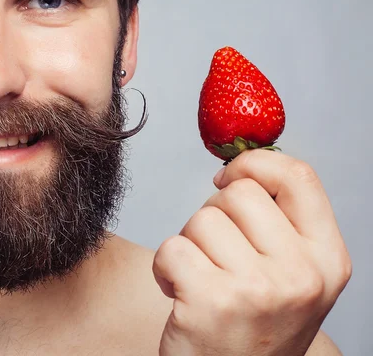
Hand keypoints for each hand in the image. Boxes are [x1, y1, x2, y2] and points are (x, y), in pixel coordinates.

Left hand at [153, 149, 351, 355]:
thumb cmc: (253, 329)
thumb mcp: (292, 278)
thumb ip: (279, 226)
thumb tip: (241, 168)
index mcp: (327, 259)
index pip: (298, 177)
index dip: (255, 163)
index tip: (228, 176)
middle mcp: (302, 274)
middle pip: (238, 193)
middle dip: (213, 216)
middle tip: (214, 255)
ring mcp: (259, 289)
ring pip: (201, 219)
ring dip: (189, 245)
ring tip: (201, 280)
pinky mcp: (213, 301)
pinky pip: (172, 248)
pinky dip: (164, 267)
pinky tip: (180, 293)